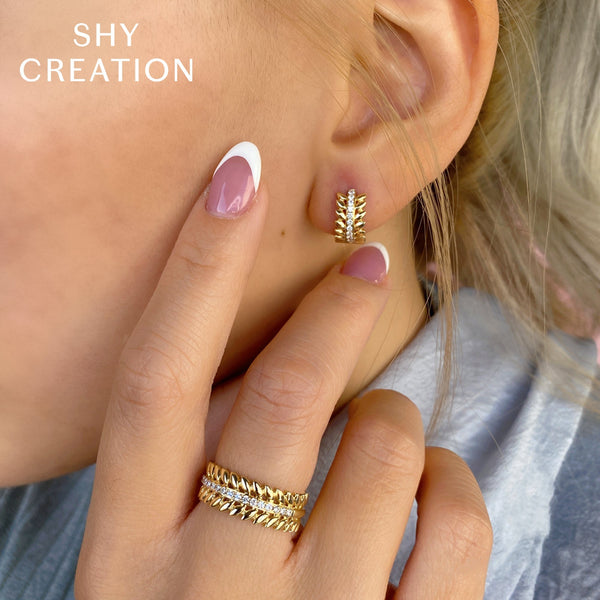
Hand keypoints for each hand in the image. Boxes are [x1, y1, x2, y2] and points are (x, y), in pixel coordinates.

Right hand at [75, 144, 492, 598]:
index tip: (235, 178)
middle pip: (280, 399)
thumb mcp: (153, 577)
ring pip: (379, 452)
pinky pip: (455, 527)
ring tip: (380, 438)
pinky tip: (433, 494)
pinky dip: (455, 487)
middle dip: (328, 314)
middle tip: (363, 263)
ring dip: (390, 421)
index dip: (194, 267)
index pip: (155, 377)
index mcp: (127, 559)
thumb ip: (188, 483)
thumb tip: (252, 383)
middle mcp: (207, 589)